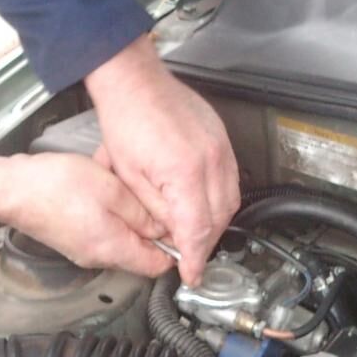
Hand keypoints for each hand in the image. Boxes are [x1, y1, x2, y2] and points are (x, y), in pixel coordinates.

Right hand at [0, 151, 171, 276]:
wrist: (12, 188)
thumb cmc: (54, 186)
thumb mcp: (112, 191)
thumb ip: (143, 213)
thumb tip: (165, 227)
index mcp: (113, 250)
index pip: (159, 265)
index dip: (175, 247)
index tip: (181, 226)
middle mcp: (98, 258)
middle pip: (141, 253)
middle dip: (152, 229)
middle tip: (154, 201)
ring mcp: (83, 251)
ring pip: (122, 241)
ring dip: (130, 219)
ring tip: (126, 192)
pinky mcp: (73, 239)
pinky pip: (103, 233)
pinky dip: (111, 216)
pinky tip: (105, 193)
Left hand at [84, 35, 238, 283]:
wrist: (134, 82)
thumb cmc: (126, 121)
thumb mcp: (130, 178)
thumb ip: (155, 212)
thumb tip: (170, 235)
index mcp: (184, 172)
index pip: (197, 229)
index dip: (195, 258)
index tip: (192, 274)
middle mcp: (210, 160)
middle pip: (219, 218)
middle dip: (205, 243)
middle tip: (189, 256)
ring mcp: (221, 147)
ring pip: (231, 200)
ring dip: (215, 222)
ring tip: (195, 232)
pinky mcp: (222, 138)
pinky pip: (231, 178)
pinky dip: (220, 198)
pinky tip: (204, 203)